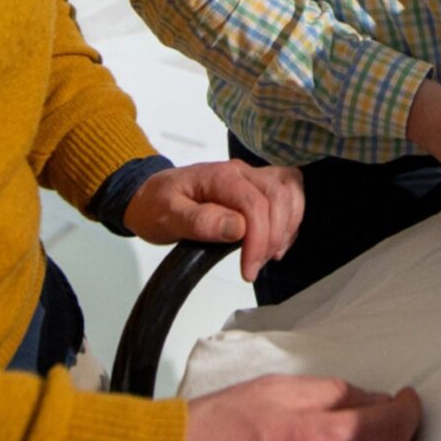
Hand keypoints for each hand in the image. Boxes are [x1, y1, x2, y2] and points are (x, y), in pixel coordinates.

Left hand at [124, 160, 302, 283]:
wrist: (150, 196)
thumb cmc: (157, 205)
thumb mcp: (167, 216)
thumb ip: (200, 220)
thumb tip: (237, 228)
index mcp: (220, 176)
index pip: (254, 203)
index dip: (258, 238)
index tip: (249, 268)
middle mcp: (241, 171)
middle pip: (279, 194)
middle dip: (274, 235)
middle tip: (255, 266)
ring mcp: (251, 177)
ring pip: (290, 190)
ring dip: (287, 226)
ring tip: (269, 255)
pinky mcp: (257, 187)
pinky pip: (288, 195)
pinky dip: (290, 221)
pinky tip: (275, 244)